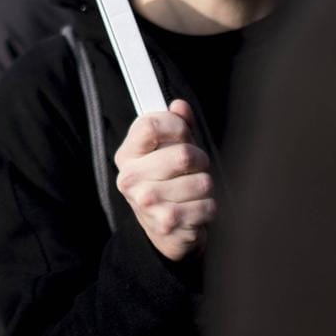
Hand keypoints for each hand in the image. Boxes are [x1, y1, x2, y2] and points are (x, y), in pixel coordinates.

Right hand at [113, 99, 214, 260]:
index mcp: (127, 155)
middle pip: (184, 155)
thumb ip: (175, 125)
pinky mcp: (167, 224)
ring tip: (194, 191)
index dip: (176, 126)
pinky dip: (209, 207)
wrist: (164, 230)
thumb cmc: (166, 183)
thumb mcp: (166, 150)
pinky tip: (195, 209)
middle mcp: (130, 179)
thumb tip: (180, 106)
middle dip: (200, 160)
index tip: (183, 133)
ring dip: (205, 186)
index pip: (151, 125)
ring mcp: (147, 203)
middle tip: (195, 167)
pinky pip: (208, 205)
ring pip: (202, 182)